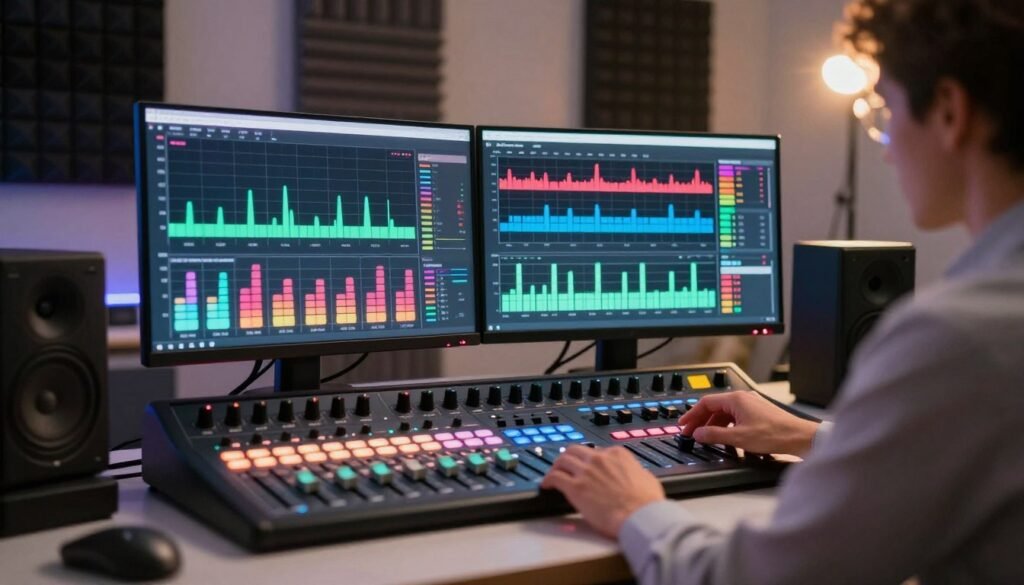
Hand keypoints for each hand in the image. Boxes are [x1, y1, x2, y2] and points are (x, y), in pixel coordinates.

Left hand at [541, 445, 664, 537]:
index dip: (591, 460)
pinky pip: (555, 477)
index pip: (598, 451)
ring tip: (554, 472)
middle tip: (566, 464)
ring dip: (557, 466)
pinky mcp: (575, 487)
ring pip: (563, 460)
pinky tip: (546, 485)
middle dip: (570, 457)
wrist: (641, 516)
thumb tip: (636, 476)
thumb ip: (637, 472)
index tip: (588, 466)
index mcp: (618, 455)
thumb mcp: (647, 478)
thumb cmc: (647, 503)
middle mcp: (600, 459)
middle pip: (576, 450)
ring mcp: (586, 472)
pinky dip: (548, 479)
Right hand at [678, 391, 818, 456]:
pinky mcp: (757, 414)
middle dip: (700, 420)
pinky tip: (723, 436)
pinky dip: (724, 425)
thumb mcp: (739, 437)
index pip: (705, 403)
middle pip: (714, 407)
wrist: (799, 437)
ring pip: (724, 412)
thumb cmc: (775, 434)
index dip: (691, 414)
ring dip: (712, 424)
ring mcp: (751, 405)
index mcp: (736, 399)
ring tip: (705, 437)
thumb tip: (699, 434)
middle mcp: (743, 399)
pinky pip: (734, 416)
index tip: (683, 424)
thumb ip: (715, 435)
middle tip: (690, 432)